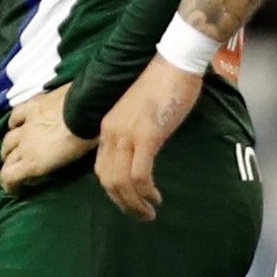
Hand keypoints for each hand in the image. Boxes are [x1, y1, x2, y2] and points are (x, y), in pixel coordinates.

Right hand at [0, 90, 93, 191]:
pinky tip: (16, 125)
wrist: (86, 108)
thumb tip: (50, 168)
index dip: (8, 185)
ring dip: (9, 147)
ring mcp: (25, 124)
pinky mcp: (31, 106)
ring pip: (7, 139)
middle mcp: (24, 145)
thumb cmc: (87, 139)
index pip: (8, 176)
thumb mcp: (73, 161)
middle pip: (7, 158)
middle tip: (17, 168)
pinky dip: (14, 123)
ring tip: (13, 149)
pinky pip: (15, 116)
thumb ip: (55, 166)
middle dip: (10, 166)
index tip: (15, 190)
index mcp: (34, 162)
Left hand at [98, 61, 204, 221]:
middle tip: (140, 214)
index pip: (101, 168)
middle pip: (107, 181)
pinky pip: (139, 175)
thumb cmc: (163, 83)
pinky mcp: (146, 136)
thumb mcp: (140, 112)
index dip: (114, 191)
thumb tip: (144, 154)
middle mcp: (111, 133)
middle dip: (123, 204)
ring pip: (121, 182)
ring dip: (134, 203)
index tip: (130, 200)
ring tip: (148, 213)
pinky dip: (145, 192)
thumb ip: (136, 132)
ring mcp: (127, 135)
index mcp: (107, 127)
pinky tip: (155, 198)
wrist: (175, 61)